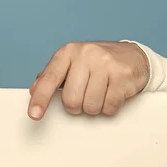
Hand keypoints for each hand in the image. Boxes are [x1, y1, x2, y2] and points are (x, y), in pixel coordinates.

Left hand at [28, 41, 148, 119]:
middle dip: (77, 106)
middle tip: (84, 95)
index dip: (41, 99)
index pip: (50, 78)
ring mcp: (105, 64)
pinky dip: (109, 107)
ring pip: (90, 107)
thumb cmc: (97, 62)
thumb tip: (34, 91)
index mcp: (68, 52)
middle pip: (71, 100)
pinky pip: (109, 107)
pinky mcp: (123, 75)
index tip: (34, 114)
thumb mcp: (72, 63)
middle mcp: (85, 54)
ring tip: (100, 92)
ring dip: (94, 107)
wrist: (133, 55)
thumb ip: (52, 76)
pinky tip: (111, 93)